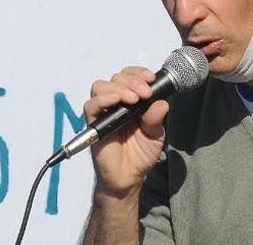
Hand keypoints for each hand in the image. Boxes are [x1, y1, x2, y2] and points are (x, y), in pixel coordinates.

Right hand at [82, 67, 169, 197]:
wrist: (128, 178)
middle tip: (145, 93)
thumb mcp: (155, 135)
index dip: (138, 73)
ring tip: (133, 99)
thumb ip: (156, 118)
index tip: (151, 78)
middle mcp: (115, 103)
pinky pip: (91, 106)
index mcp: (130, 101)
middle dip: (133, 81)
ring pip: (101, 86)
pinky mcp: (94, 124)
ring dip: (119, 88)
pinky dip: (103, 99)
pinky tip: (116, 101)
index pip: (129, 77)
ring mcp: (103, 113)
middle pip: (116, 78)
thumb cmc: (140, 155)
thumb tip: (161, 102)